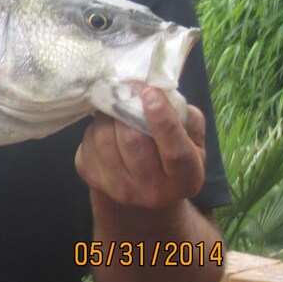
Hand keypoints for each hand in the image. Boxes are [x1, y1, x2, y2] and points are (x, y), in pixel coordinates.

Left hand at [75, 86, 205, 209]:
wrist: (143, 190)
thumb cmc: (172, 156)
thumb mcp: (194, 142)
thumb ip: (187, 118)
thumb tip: (159, 93)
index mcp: (185, 180)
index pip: (175, 152)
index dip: (162, 120)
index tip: (150, 92)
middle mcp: (152, 190)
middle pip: (133, 141)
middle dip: (128, 109)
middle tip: (128, 91)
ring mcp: (119, 188)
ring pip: (105, 138)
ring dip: (109, 115)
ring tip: (117, 107)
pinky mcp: (93, 179)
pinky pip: (88, 142)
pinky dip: (95, 127)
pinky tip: (107, 126)